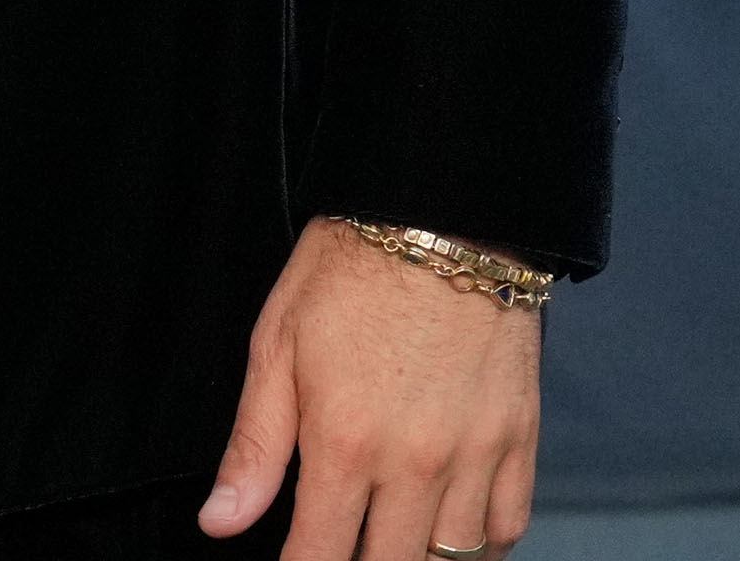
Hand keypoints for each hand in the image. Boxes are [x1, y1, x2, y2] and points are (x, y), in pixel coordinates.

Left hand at [199, 218, 542, 556]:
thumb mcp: (277, 346)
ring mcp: (475, 455)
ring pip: (453, 560)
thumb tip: (220, 522)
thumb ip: (254, 447)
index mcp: (346, 444)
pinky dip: (480, 544)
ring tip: (392, 541)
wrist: (441, 214)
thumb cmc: (350, 270)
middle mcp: (416, 464)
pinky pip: (507, 526)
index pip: (319, 558)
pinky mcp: (519, 437)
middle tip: (342, 547)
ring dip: (418, 560)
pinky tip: (451, 534)